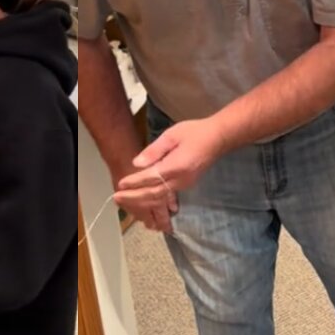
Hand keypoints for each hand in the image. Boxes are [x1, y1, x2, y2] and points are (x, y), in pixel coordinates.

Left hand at [113, 118, 224, 232]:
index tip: (120, 184)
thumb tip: (137, 163)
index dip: (134, 182)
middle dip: (134, 197)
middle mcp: (180, 179)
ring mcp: (184, 184)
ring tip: (125, 201)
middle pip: (154, 193)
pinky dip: (152, 200)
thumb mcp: (172, 135)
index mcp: (176, 166)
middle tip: (116, 198)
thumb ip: (154, 150)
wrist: (218, 139)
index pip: (151, 178)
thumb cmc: (194, 132)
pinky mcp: (186, 185)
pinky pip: (166, 197)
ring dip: (141, 201)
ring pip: (160, 198)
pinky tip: (142, 200)